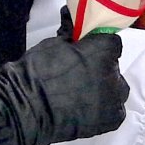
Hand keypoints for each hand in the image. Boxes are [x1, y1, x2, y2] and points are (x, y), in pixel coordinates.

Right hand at [0, 30, 126, 144]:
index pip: (111, 42)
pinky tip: (86, 109)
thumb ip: (72, 36)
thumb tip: (73, 24)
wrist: (27, 107)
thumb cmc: (37, 72)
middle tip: (79, 74)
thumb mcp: (55, 43)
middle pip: (113, 67)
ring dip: (104, 88)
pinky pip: (115, 110)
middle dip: (100, 67)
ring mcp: (115, 98)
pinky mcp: (112, 119)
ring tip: (82, 93)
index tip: (86, 51)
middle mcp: (114, 73)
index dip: (98, 46)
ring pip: (117, 89)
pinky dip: (104, 108)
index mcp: (103, 50)